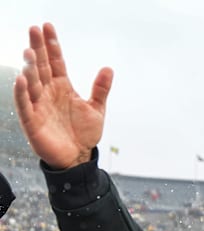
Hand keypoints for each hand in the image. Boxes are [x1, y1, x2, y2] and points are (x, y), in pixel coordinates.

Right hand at [13, 23, 112, 169]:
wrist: (79, 157)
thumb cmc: (84, 133)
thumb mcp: (97, 109)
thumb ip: (101, 89)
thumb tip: (108, 68)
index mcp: (63, 87)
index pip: (56, 61)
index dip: (52, 45)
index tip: (47, 27)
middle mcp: (48, 93)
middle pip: (42, 67)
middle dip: (38, 48)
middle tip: (33, 29)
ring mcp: (39, 105)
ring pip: (32, 83)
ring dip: (30, 68)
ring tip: (30, 52)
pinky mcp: (33, 121)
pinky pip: (25, 105)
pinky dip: (22, 93)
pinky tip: (21, 79)